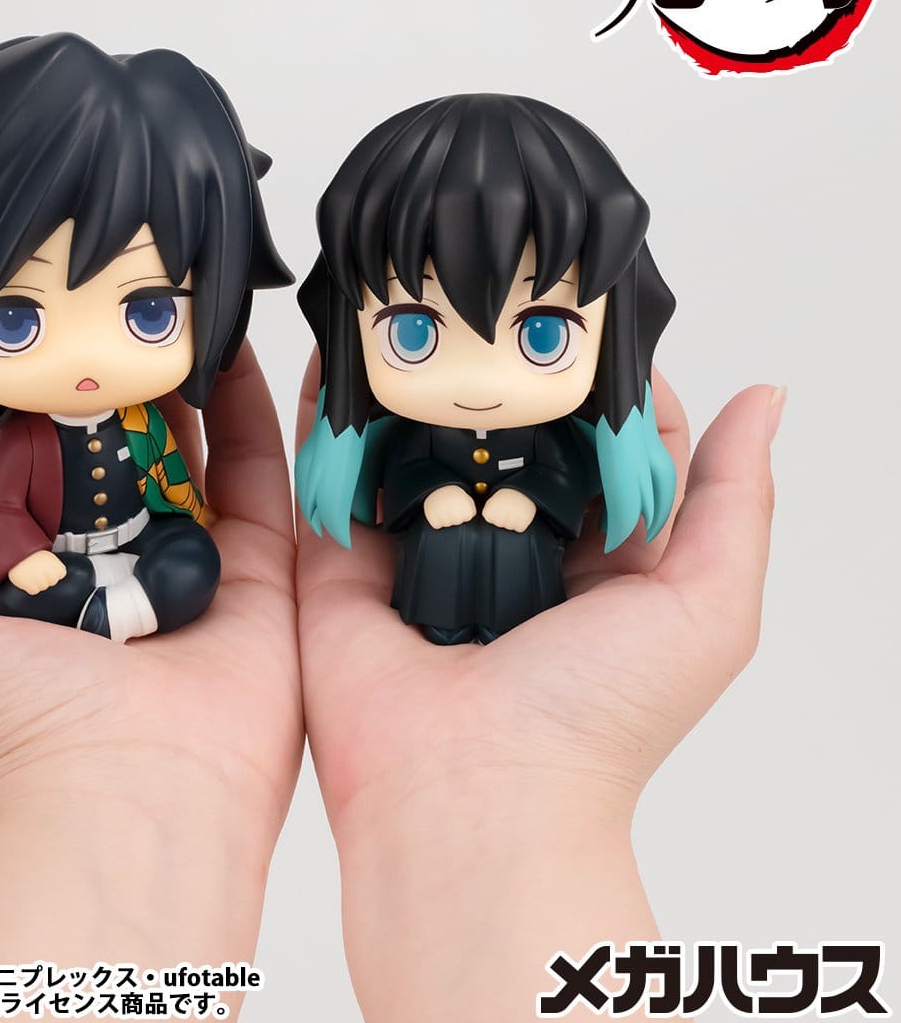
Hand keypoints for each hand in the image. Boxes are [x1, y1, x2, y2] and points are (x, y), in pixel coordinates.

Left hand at [0, 346, 301, 979]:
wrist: (140, 794)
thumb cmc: (14, 734)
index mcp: (14, 575)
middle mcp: (97, 560)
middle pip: (87, 446)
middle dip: (81, 377)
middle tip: (79, 306)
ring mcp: (178, 554)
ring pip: (173, 444)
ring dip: (163, 378)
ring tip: (153, 312)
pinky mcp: (254, 560)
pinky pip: (252, 466)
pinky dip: (245, 404)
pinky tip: (226, 345)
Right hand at [7, 550, 65, 594]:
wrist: (13, 553)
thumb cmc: (29, 554)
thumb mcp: (45, 555)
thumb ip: (54, 565)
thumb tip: (60, 575)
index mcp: (51, 560)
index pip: (62, 573)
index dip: (56, 573)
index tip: (50, 570)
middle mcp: (45, 568)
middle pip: (53, 581)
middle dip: (48, 579)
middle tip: (40, 574)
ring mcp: (36, 576)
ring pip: (43, 587)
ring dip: (39, 583)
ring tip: (33, 575)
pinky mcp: (26, 583)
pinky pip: (34, 591)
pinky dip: (31, 588)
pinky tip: (28, 580)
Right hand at [297, 358, 780, 1019]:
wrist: (468, 796)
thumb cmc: (595, 722)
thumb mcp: (706, 608)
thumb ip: (733, 500)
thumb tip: (763, 398)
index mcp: (594, 561)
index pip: (605, 449)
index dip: (603, 385)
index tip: (590, 318)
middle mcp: (506, 550)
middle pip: (505, 437)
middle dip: (502, 372)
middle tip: (493, 298)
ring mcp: (422, 550)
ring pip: (418, 443)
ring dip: (417, 382)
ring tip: (414, 307)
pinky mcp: (345, 559)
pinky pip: (336, 472)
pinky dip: (331, 414)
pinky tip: (338, 350)